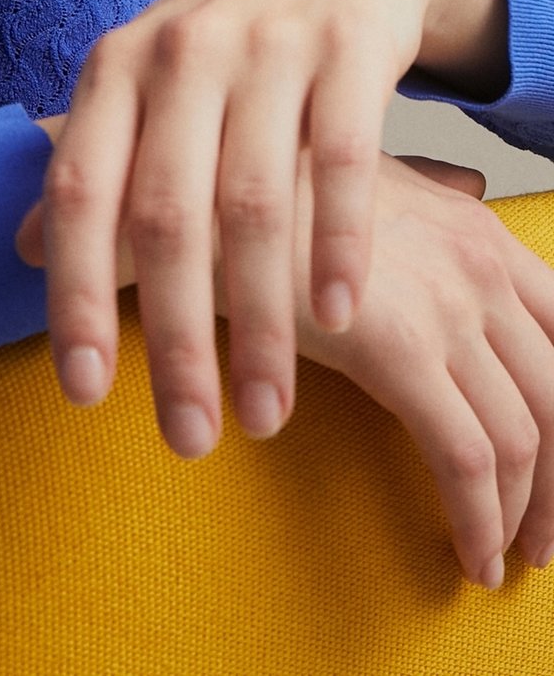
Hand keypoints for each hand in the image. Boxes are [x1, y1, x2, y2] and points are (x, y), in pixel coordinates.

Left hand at [18, 0, 506, 459]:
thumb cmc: (226, 44)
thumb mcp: (143, 88)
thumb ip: (91, 162)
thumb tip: (26, 249)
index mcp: (116, 67)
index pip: (80, 194)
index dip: (75, 297)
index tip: (86, 393)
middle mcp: (182, 52)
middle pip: (167, 216)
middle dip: (175, 340)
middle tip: (189, 435)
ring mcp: (268, 46)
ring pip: (255, 204)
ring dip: (259, 321)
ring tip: (264, 410)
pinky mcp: (348, 51)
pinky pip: (342, 164)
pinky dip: (337, 245)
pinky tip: (338, 317)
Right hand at [292, 153, 553, 588]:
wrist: (206, 184)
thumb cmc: (270, 186)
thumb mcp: (364, 169)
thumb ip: (429, 185)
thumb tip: (471, 182)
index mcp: (478, 227)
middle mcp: (480, 265)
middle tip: (540, 536)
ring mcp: (447, 305)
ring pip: (524, 436)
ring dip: (520, 515)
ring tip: (498, 557)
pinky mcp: (399, 349)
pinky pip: (467, 457)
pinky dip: (480, 518)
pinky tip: (468, 553)